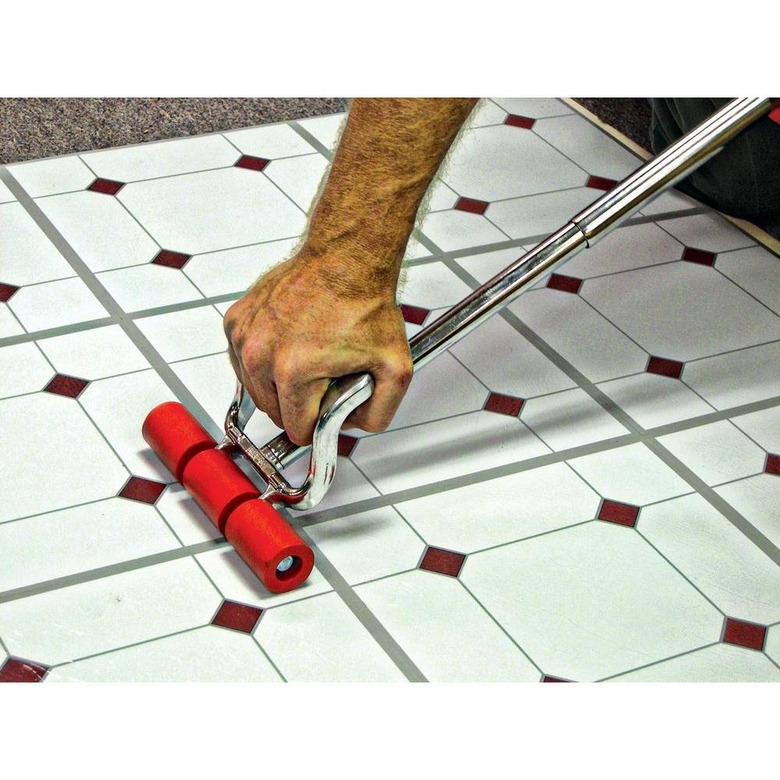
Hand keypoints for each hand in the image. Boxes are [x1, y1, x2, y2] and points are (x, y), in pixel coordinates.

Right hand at [224, 252, 412, 445]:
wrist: (346, 257)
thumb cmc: (364, 302)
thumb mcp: (394, 368)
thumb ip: (379, 412)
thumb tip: (352, 425)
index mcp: (294, 371)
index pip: (296, 428)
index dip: (318, 422)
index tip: (329, 404)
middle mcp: (262, 354)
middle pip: (274, 411)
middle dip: (300, 403)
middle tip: (324, 377)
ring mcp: (245, 336)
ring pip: (256, 388)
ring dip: (280, 384)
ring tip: (308, 358)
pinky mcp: (236, 322)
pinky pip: (244, 362)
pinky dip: (265, 360)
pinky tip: (290, 344)